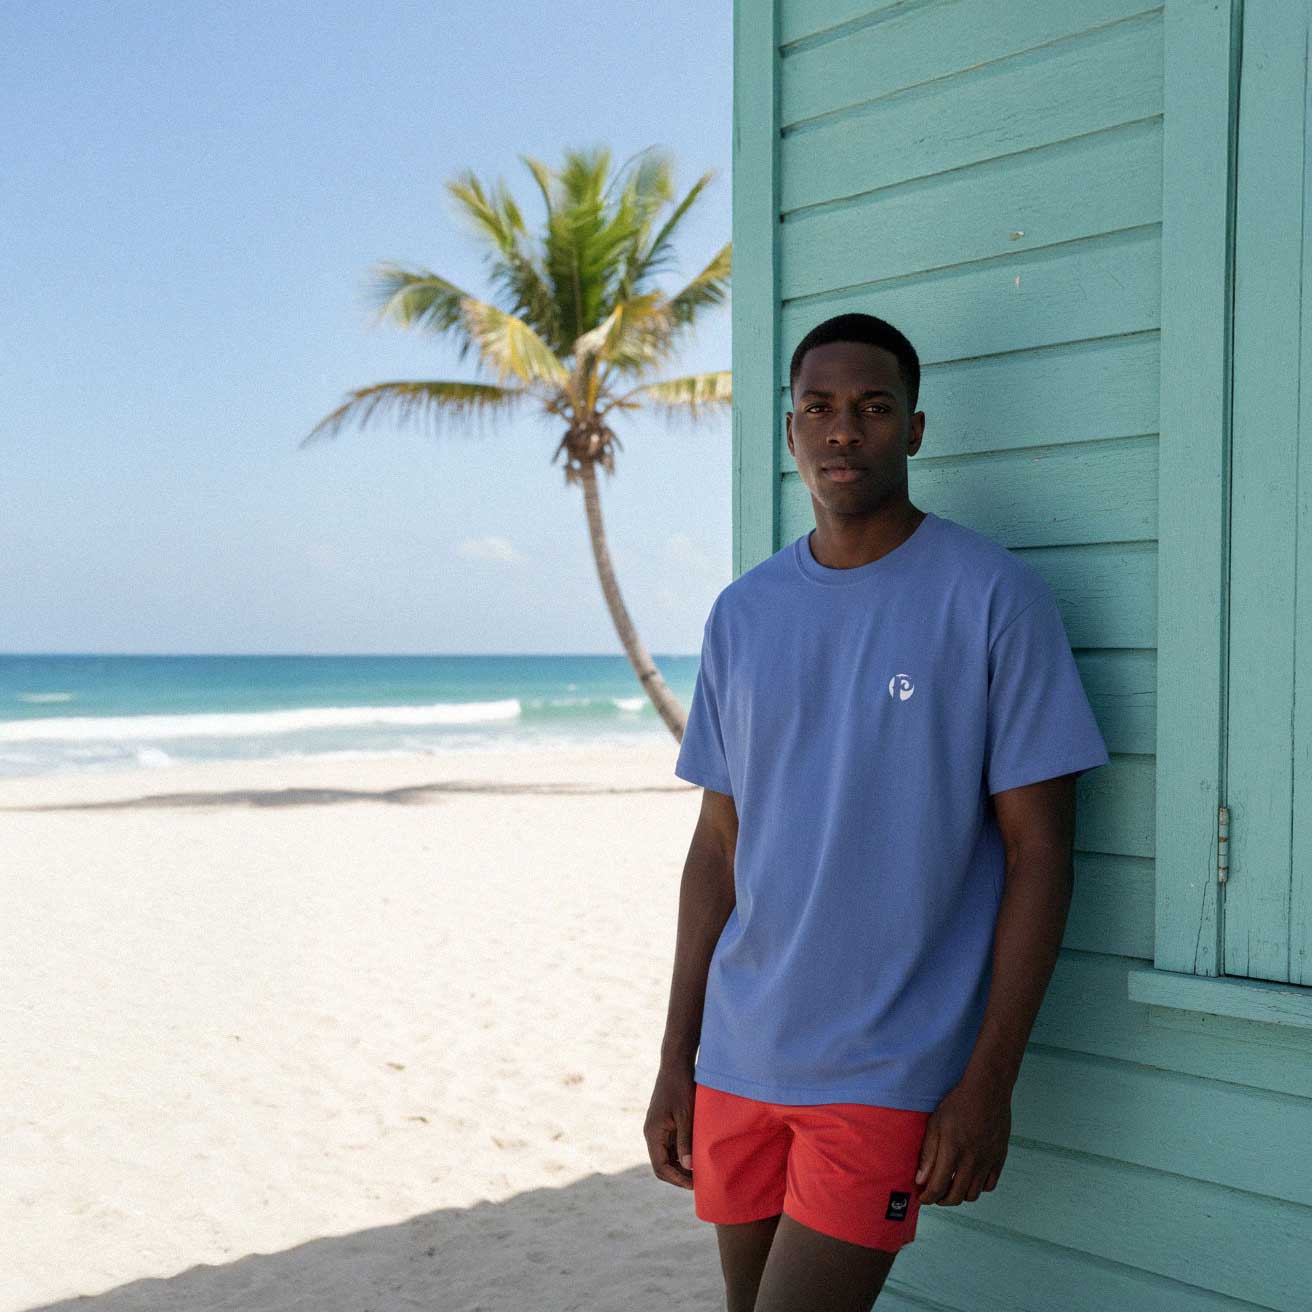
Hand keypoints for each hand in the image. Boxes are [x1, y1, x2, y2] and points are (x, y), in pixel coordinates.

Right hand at [644, 1060, 695, 1189]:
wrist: (675, 1065)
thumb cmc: (681, 1088)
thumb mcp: (685, 1115)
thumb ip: (685, 1141)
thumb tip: (688, 1167)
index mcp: (653, 1133)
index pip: (660, 1167)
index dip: (676, 1179)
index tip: (695, 1184)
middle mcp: (651, 1133)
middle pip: (661, 1164)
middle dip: (678, 1175)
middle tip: (700, 1182)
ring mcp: (657, 1128)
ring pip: (666, 1156)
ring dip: (680, 1165)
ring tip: (700, 1171)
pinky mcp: (663, 1123)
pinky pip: (670, 1145)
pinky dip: (681, 1153)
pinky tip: (696, 1155)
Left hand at [914, 1068, 1011, 1204]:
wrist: (987, 1091)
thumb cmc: (958, 1104)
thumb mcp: (935, 1124)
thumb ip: (928, 1154)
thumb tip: (920, 1179)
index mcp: (952, 1152)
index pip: (938, 1187)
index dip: (927, 1197)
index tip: (921, 1198)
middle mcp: (972, 1162)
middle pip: (956, 1196)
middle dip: (941, 1200)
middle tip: (934, 1194)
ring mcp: (988, 1162)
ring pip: (973, 1195)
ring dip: (959, 1195)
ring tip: (950, 1187)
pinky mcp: (999, 1159)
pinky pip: (989, 1185)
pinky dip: (978, 1188)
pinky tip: (970, 1179)